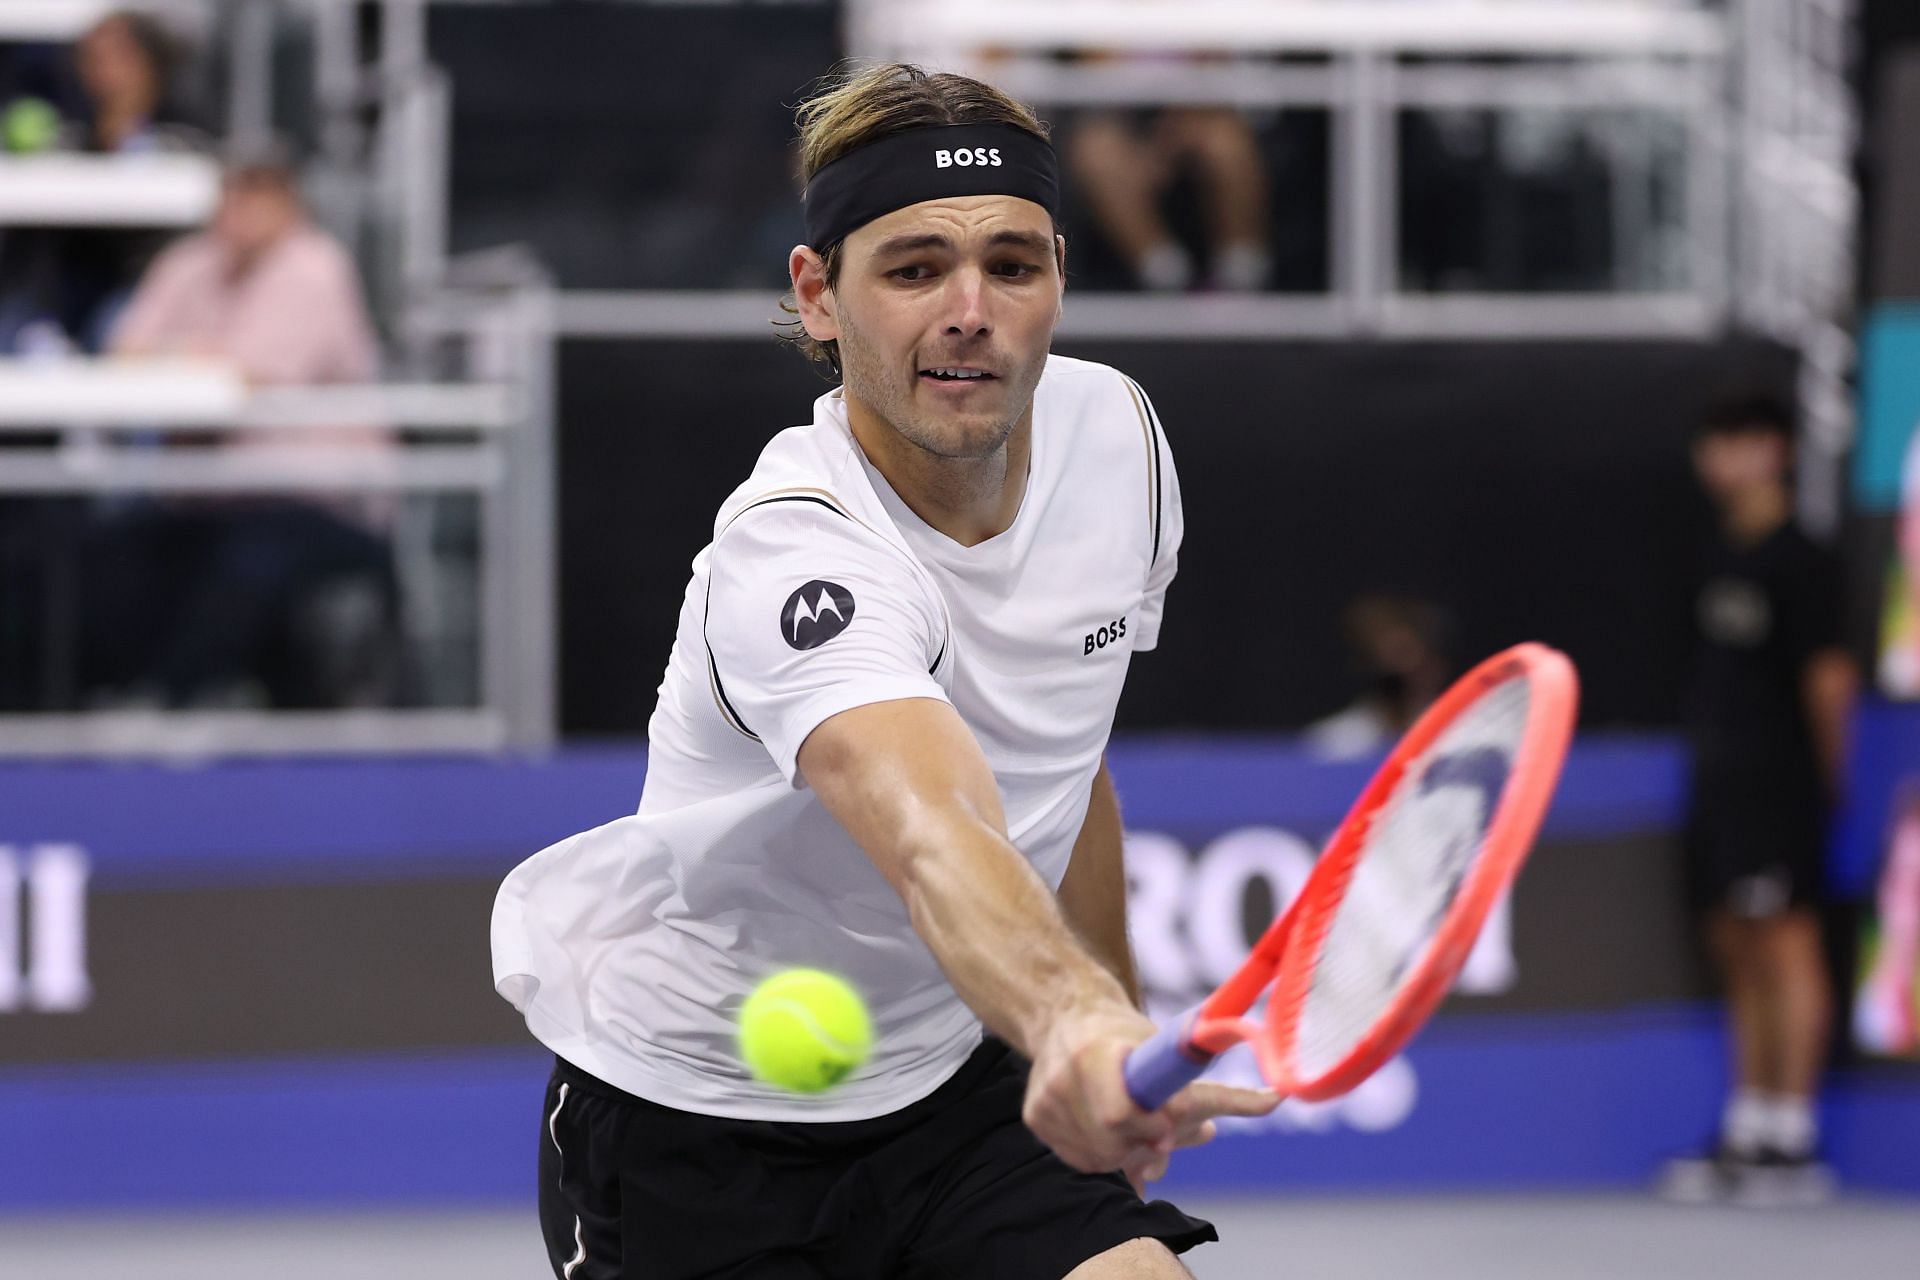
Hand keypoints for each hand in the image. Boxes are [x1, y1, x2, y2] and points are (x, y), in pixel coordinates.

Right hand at [1022, 1006, 1280, 1187]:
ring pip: (1098, 1158)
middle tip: (1162, 1135)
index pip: (1123, 1113)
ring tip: (1139, 1130)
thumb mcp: (1167, 1048)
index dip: (1152, 1129)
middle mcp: (1065, 1076)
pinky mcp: (1034, 1118)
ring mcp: (1046, 1100)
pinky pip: (1077, 1158)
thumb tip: (1275, 1100)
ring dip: (1127, 1154)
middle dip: (1145, 1145)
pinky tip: (1108, 1130)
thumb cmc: (1126, 1035)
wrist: (1066, 1014)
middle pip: (1113, 1144)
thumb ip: (1214, 1087)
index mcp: (1098, 1053)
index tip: (1170, 1133)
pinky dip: (1101, 1153)